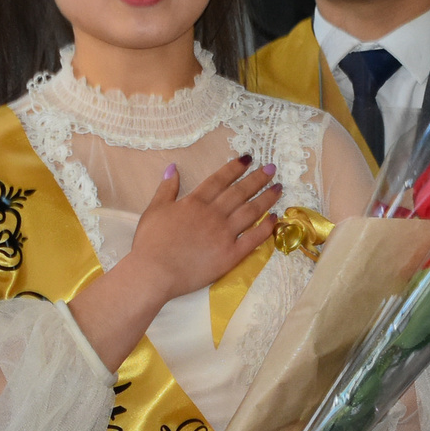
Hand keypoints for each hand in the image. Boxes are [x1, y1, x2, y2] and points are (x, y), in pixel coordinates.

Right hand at [129, 156, 281, 301]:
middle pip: (240, 192)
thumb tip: (174, 167)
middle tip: (271, 169)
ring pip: (250, 211)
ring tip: (278, 188)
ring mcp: (225, 234)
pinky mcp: (231, 255)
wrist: (155, 272)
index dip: (235, 168)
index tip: (248, 158)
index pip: (220, 179)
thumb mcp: (154, 210)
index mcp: (195, 201)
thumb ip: (166, 188)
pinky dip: (265, 228)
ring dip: (266, 198)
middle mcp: (214, 214)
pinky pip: (253, 239)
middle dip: (257, 179)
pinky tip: (274, 218)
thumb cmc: (151, 243)